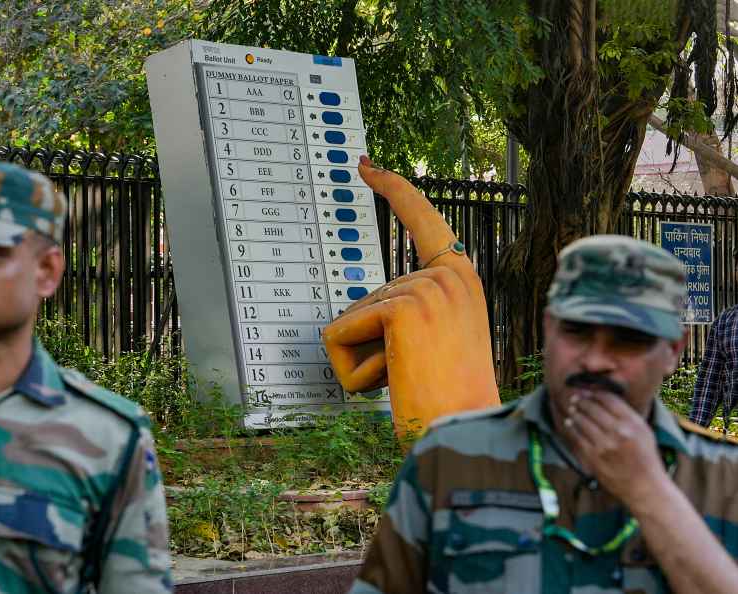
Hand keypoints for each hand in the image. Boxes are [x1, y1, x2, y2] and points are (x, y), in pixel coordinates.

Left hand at [323, 156, 498, 437]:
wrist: (464, 434)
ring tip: (410, 381)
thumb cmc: (449, 400)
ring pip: (352, 322)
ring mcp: (426, 288)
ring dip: (365, 361)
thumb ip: (411, 313)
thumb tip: (371, 312)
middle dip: (374, 346)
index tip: (364, 163)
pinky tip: (393, 384)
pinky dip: (352, 370)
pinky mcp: (402, 309)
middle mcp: (447, 274)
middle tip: (416, 374)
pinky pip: (339, 336)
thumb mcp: (436, 342)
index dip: (392, 189)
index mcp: (459, 278)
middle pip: (368, 300)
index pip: (420, 219)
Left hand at [566, 391, 669, 505]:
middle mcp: (619, 432)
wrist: (645, 487)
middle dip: (582, 401)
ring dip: (575, 412)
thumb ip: (627, 415)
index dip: (595, 393)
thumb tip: (606, 398)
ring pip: (582, 421)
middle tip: (575, 397)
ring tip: (572, 408)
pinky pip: (578, 437)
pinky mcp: (594, 457)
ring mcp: (605, 445)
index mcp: (633, 423)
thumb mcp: (644, 432)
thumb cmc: (646, 458)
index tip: (588, 391)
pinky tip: (570, 422)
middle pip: (593, 408)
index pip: (609, 400)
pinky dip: (572, 427)